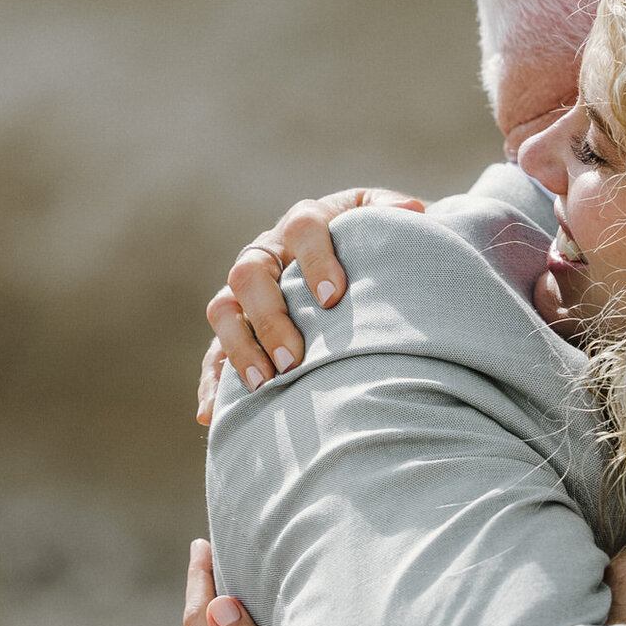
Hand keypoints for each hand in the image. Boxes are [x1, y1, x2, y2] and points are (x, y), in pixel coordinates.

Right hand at [196, 187, 423, 421]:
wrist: (353, 256)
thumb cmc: (372, 242)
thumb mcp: (383, 220)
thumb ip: (393, 213)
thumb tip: (413, 213)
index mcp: (306, 222)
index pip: (303, 229)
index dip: (316, 260)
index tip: (334, 298)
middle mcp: (269, 251)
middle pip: (251, 273)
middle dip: (270, 316)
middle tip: (294, 358)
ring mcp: (247, 290)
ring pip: (223, 309)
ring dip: (240, 347)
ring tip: (265, 384)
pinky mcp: (238, 326)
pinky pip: (214, 351)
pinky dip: (213, 382)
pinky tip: (214, 413)